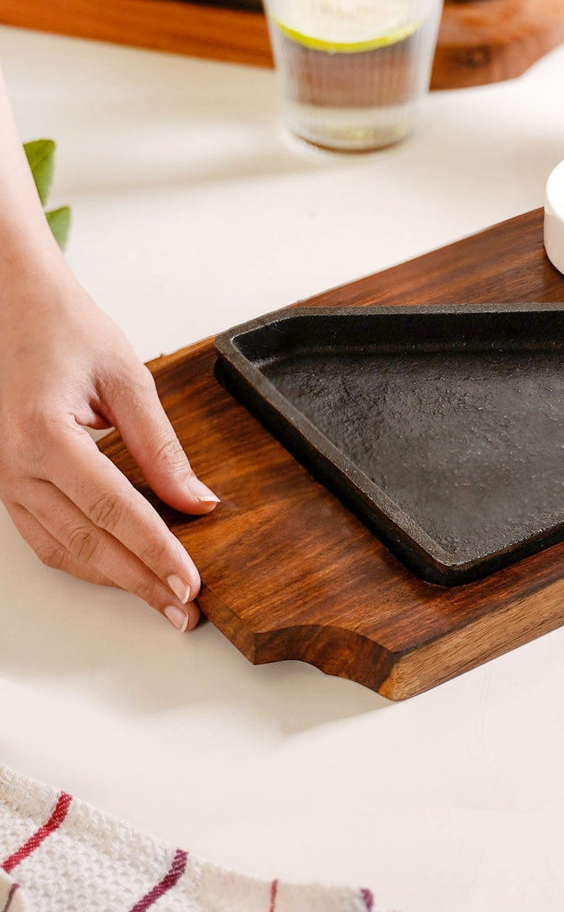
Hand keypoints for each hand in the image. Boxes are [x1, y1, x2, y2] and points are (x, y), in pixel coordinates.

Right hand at [0, 264, 218, 631]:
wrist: (8, 301)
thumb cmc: (63, 327)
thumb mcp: (126, 378)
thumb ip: (162, 446)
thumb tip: (196, 499)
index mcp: (45, 436)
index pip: (115, 510)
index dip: (157, 552)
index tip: (192, 583)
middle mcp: (15, 466)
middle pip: (89, 542)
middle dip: (142, 582)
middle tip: (186, 611)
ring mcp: (4, 478)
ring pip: (64, 549)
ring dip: (115, 579)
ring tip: (162, 600)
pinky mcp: (7, 481)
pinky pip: (46, 535)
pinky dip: (86, 560)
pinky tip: (122, 571)